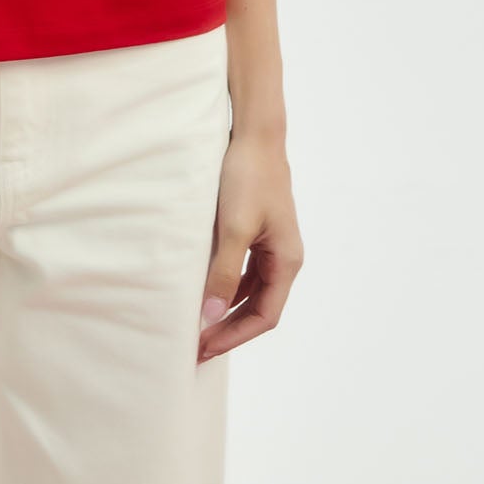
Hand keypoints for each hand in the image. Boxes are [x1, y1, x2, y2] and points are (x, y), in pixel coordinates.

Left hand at [197, 129, 303, 362]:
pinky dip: (226, 285)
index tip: (205, 347)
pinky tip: (203, 290)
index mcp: (286, 261)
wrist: (254, 135)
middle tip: (197, 346)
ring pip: (251, 290)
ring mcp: (272, 245)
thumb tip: (211, 316)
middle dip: (229, 328)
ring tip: (198, 324)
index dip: (235, 335)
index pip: (264, 316)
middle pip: (258, 308)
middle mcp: (284, 257)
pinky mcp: (257, 231)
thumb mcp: (233, 229)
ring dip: (226, 309)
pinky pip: (244, 270)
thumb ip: (224, 273)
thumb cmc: (247, 178)